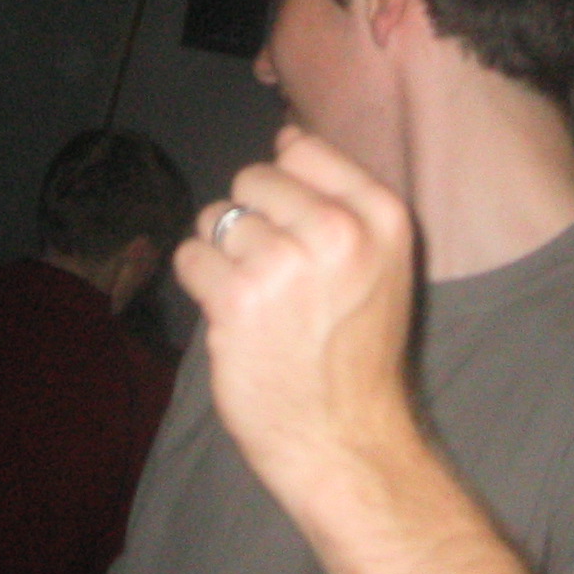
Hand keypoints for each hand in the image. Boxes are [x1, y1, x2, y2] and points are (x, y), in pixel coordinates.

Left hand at [175, 126, 418, 503]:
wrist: (346, 439)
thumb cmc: (357, 350)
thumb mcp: (383, 261)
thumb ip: (342, 195)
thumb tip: (287, 134)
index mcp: (380, 216)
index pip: (302, 148)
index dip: (286, 185)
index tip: (295, 228)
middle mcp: (337, 232)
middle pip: (253, 179)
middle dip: (251, 220)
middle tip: (275, 273)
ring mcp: (284, 266)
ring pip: (216, 218)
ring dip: (222, 255)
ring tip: (254, 297)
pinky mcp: (237, 302)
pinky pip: (190, 258)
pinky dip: (200, 283)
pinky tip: (231, 315)